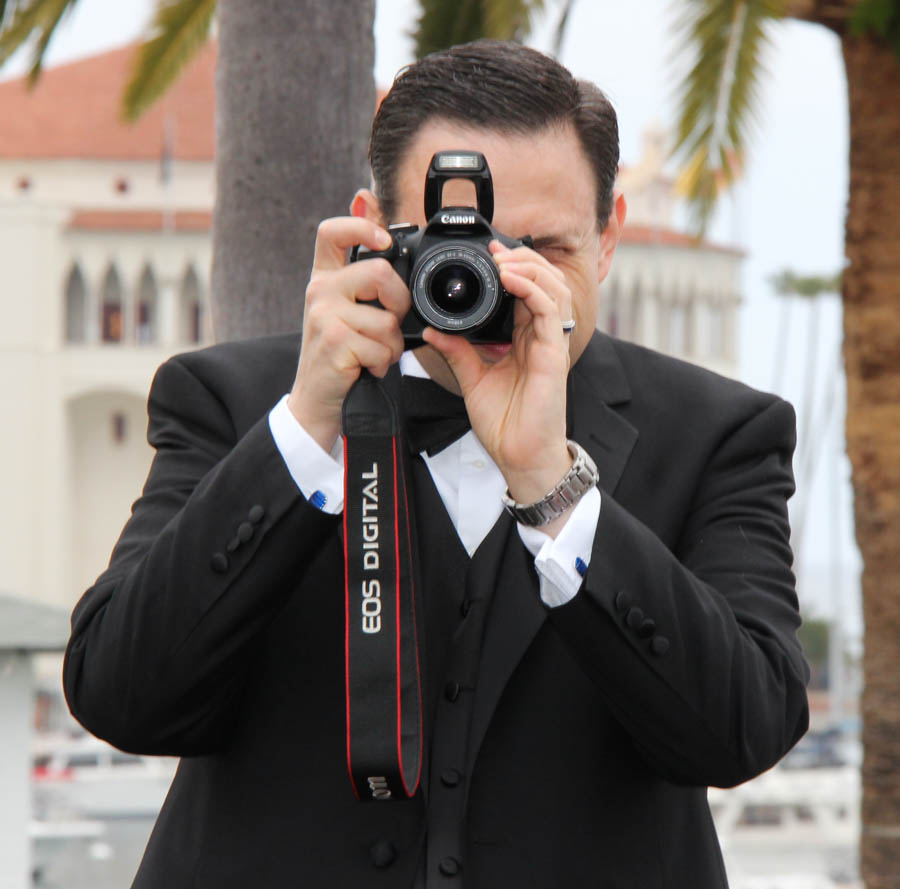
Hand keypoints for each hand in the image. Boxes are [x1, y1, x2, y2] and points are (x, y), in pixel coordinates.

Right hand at [287, 217, 410, 451]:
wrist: (316, 402)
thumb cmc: (341, 357)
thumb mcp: (347, 312)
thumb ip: (364, 280)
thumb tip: (381, 225)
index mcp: (324, 278)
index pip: (332, 232)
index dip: (361, 227)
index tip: (385, 242)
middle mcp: (319, 291)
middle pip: (380, 272)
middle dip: (399, 304)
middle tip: (389, 327)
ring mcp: (323, 315)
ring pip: (387, 319)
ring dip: (392, 346)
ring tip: (373, 355)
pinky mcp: (334, 342)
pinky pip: (382, 348)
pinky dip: (384, 364)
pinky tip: (367, 368)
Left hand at [423, 240, 573, 506]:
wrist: (519, 456)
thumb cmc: (505, 423)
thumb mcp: (472, 379)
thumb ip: (457, 351)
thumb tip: (434, 330)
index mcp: (527, 340)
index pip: (529, 290)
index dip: (515, 266)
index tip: (489, 252)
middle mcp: (543, 337)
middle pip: (547, 281)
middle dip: (523, 258)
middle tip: (495, 250)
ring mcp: (552, 344)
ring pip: (554, 288)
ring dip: (529, 267)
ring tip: (502, 260)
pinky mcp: (554, 354)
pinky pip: (550, 311)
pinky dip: (532, 289)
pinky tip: (510, 278)